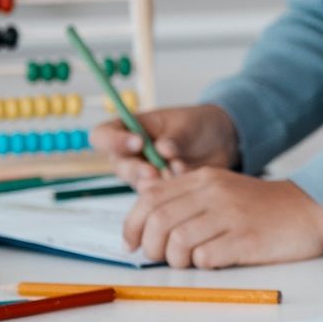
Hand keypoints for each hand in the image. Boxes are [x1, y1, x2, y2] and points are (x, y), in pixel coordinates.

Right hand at [90, 103, 239, 186]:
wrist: (220, 142)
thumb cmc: (196, 125)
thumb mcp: (187, 123)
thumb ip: (174, 136)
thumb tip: (163, 149)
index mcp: (128, 130)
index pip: (102, 136)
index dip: (113, 141)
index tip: (138, 142)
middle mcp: (130, 155)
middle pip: (119, 166)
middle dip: (136, 170)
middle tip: (154, 171)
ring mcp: (143, 175)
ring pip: (138, 184)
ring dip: (157, 182)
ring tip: (179, 169)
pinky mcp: (159, 191)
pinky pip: (159, 197)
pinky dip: (174, 190)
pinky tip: (188, 178)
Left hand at [122, 169, 322, 268]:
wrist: (312, 207)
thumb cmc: (262, 207)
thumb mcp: (222, 190)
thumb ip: (186, 199)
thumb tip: (145, 223)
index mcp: (203, 179)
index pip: (149, 198)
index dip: (132, 225)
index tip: (132, 244)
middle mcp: (214, 193)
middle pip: (158, 222)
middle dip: (151, 247)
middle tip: (162, 258)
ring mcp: (231, 215)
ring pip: (178, 242)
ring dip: (176, 260)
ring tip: (191, 261)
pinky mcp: (247, 238)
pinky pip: (206, 257)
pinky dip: (203, 264)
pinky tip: (216, 259)